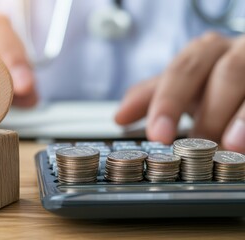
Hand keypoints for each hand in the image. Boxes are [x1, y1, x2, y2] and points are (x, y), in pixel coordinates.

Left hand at [115, 32, 244, 152]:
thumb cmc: (214, 81)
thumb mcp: (183, 87)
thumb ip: (152, 97)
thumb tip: (119, 117)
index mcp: (205, 52)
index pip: (182, 71)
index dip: (169, 103)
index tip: (158, 136)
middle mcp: (237, 51)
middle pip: (226, 74)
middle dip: (211, 113)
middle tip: (196, 146)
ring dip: (243, 118)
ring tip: (232, 147)